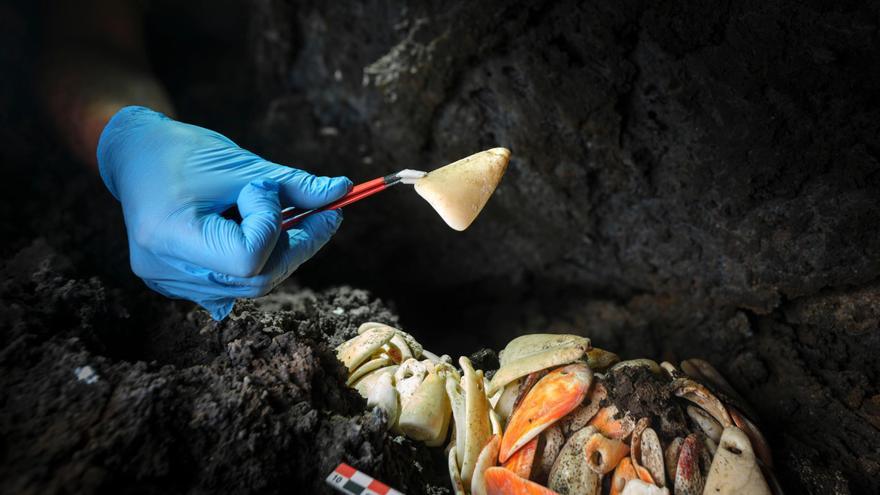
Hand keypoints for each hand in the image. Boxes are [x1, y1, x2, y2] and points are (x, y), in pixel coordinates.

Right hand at [97, 106, 350, 318]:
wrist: (137, 155)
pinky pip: (231, 288)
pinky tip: (262, 235)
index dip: (272, 227)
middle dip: (296, 248)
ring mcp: (166, 282)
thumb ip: (294, 186)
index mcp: (170, 235)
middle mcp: (163, 268)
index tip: (268, 192)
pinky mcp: (175, 284)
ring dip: (280, 255)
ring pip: (248, 287)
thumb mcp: (243, 164)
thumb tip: (342, 191)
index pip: (246, 257)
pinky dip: (258, 264)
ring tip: (290, 219)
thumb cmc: (185, 152)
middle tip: (325, 215)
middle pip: (254, 280)